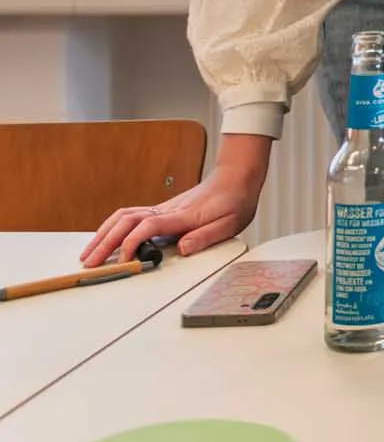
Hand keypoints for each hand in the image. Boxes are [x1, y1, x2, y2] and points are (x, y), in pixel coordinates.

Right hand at [80, 134, 271, 265]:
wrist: (236, 178)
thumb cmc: (235, 200)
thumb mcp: (230, 223)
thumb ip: (206, 236)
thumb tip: (184, 249)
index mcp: (183, 216)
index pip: (148, 227)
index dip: (131, 243)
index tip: (123, 260)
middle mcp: (167, 210)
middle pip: (126, 222)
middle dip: (104, 243)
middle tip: (89, 263)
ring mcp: (162, 207)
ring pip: (123, 217)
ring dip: (103, 234)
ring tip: (88, 253)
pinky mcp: (161, 208)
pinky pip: (129, 215)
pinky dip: (112, 226)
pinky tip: (105, 237)